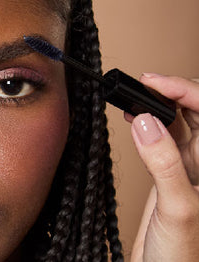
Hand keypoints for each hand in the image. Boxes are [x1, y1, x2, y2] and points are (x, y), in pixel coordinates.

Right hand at [129, 74, 198, 261]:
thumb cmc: (184, 253)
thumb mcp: (178, 207)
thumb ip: (163, 163)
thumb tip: (145, 122)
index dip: (184, 90)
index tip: (153, 82)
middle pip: (196, 110)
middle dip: (172, 91)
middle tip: (143, 83)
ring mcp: (187, 166)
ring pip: (178, 122)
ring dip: (158, 104)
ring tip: (135, 94)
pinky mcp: (167, 173)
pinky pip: (159, 139)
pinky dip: (146, 123)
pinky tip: (133, 117)